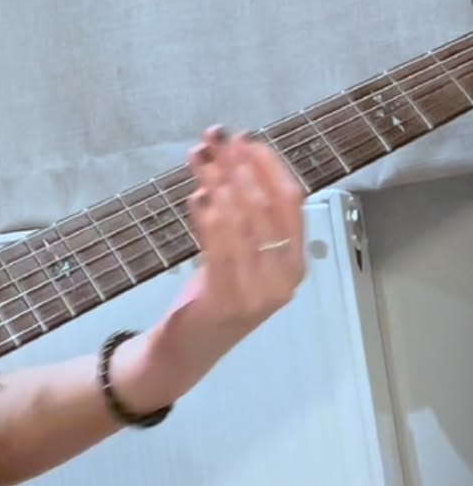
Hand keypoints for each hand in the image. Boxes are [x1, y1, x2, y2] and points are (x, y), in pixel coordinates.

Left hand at [185, 127, 305, 331]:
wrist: (190, 347)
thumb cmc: (217, 294)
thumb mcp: (241, 252)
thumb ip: (243, 214)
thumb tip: (231, 157)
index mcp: (295, 263)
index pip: (290, 202)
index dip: (269, 165)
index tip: (246, 138)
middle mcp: (283, 277)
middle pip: (264, 206)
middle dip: (239, 165)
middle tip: (217, 139)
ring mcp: (256, 291)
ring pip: (239, 221)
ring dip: (217, 181)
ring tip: (201, 157)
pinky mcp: (226, 299)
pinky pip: (217, 246)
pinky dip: (206, 214)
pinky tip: (196, 193)